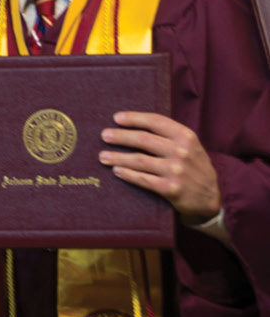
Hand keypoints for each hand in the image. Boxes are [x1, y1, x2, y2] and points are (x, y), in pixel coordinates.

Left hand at [101, 111, 222, 223]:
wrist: (213, 198)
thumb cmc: (195, 167)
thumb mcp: (190, 146)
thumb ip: (169, 135)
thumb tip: (135, 123)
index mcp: (186, 137)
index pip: (155, 121)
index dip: (134, 118)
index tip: (116, 118)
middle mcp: (182, 152)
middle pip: (143, 140)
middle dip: (120, 137)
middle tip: (104, 135)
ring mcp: (176, 171)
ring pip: (139, 160)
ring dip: (117, 157)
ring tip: (102, 156)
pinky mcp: (171, 189)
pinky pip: (143, 179)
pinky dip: (127, 174)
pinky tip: (116, 171)